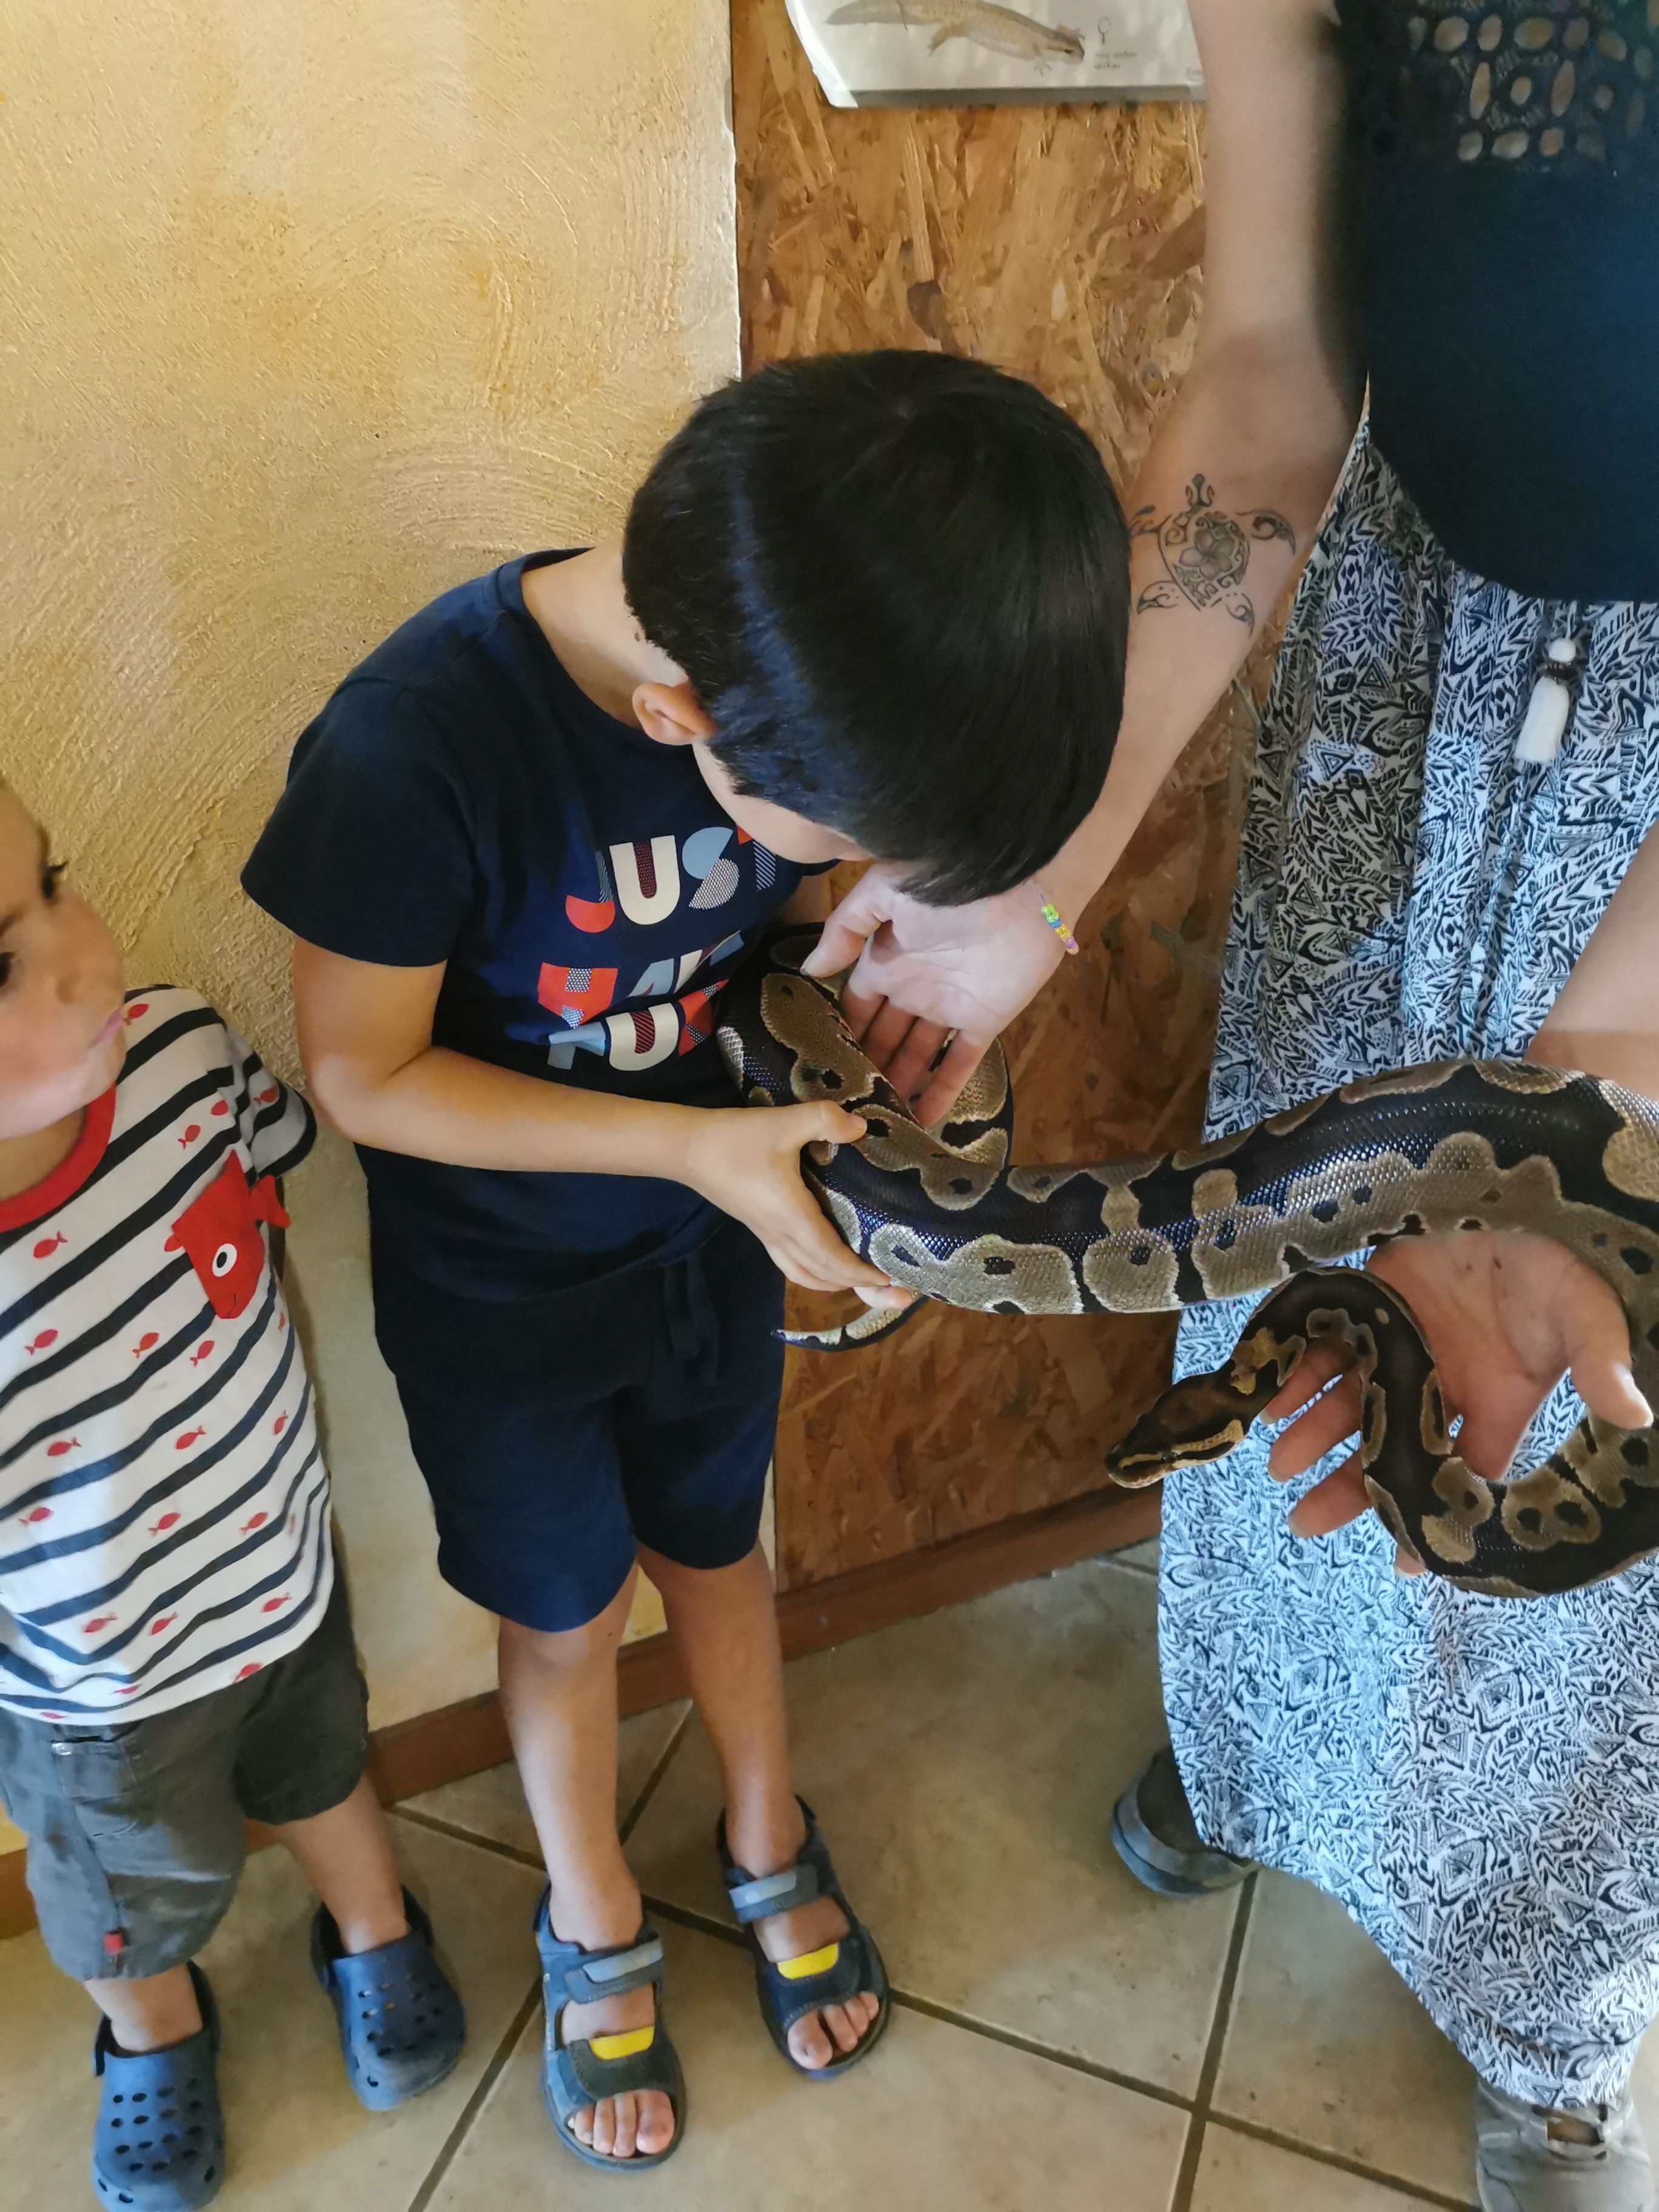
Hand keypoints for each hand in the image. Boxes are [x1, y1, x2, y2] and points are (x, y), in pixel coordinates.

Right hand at [679, 1101, 908, 1304]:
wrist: (686, 1149)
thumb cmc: (734, 1139)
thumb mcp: (782, 1122)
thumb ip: (823, 1121)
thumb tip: (862, 1128)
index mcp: (791, 1217)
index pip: (833, 1257)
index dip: (862, 1273)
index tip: (892, 1280)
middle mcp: (781, 1235)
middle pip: (825, 1275)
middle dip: (862, 1287)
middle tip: (896, 1293)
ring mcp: (768, 1235)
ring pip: (806, 1274)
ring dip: (836, 1283)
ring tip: (865, 1283)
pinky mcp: (759, 1229)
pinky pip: (792, 1263)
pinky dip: (816, 1271)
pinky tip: (828, 1262)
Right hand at [805, 864, 1065, 1125]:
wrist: (1021, 889)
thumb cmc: (946, 883)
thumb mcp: (884, 893)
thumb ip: (845, 929)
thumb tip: (809, 968)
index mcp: (886, 959)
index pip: (856, 1007)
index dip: (841, 1034)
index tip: (819, 1068)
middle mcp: (913, 988)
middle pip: (884, 1037)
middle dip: (866, 1068)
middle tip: (842, 1108)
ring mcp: (948, 1007)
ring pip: (916, 1055)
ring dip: (897, 1086)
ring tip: (874, 1125)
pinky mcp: (983, 1022)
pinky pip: (959, 1063)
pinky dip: (942, 1091)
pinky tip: (921, 1122)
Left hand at [1264, 1231, 1652, 1571]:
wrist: (1515, 1169)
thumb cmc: (1559, 1247)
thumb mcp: (1585, 1305)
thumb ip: (1600, 1361)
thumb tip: (1637, 1416)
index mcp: (1499, 1395)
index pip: (1466, 1472)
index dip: (1435, 1516)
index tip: (1404, 1563)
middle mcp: (1444, 1376)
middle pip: (1390, 1445)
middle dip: (1349, 1485)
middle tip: (1304, 1523)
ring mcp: (1403, 1336)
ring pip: (1350, 1399)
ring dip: (1312, 1432)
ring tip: (1277, 1465)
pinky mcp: (1369, 1295)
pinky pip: (1325, 1344)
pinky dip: (1297, 1373)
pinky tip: (1270, 1401)